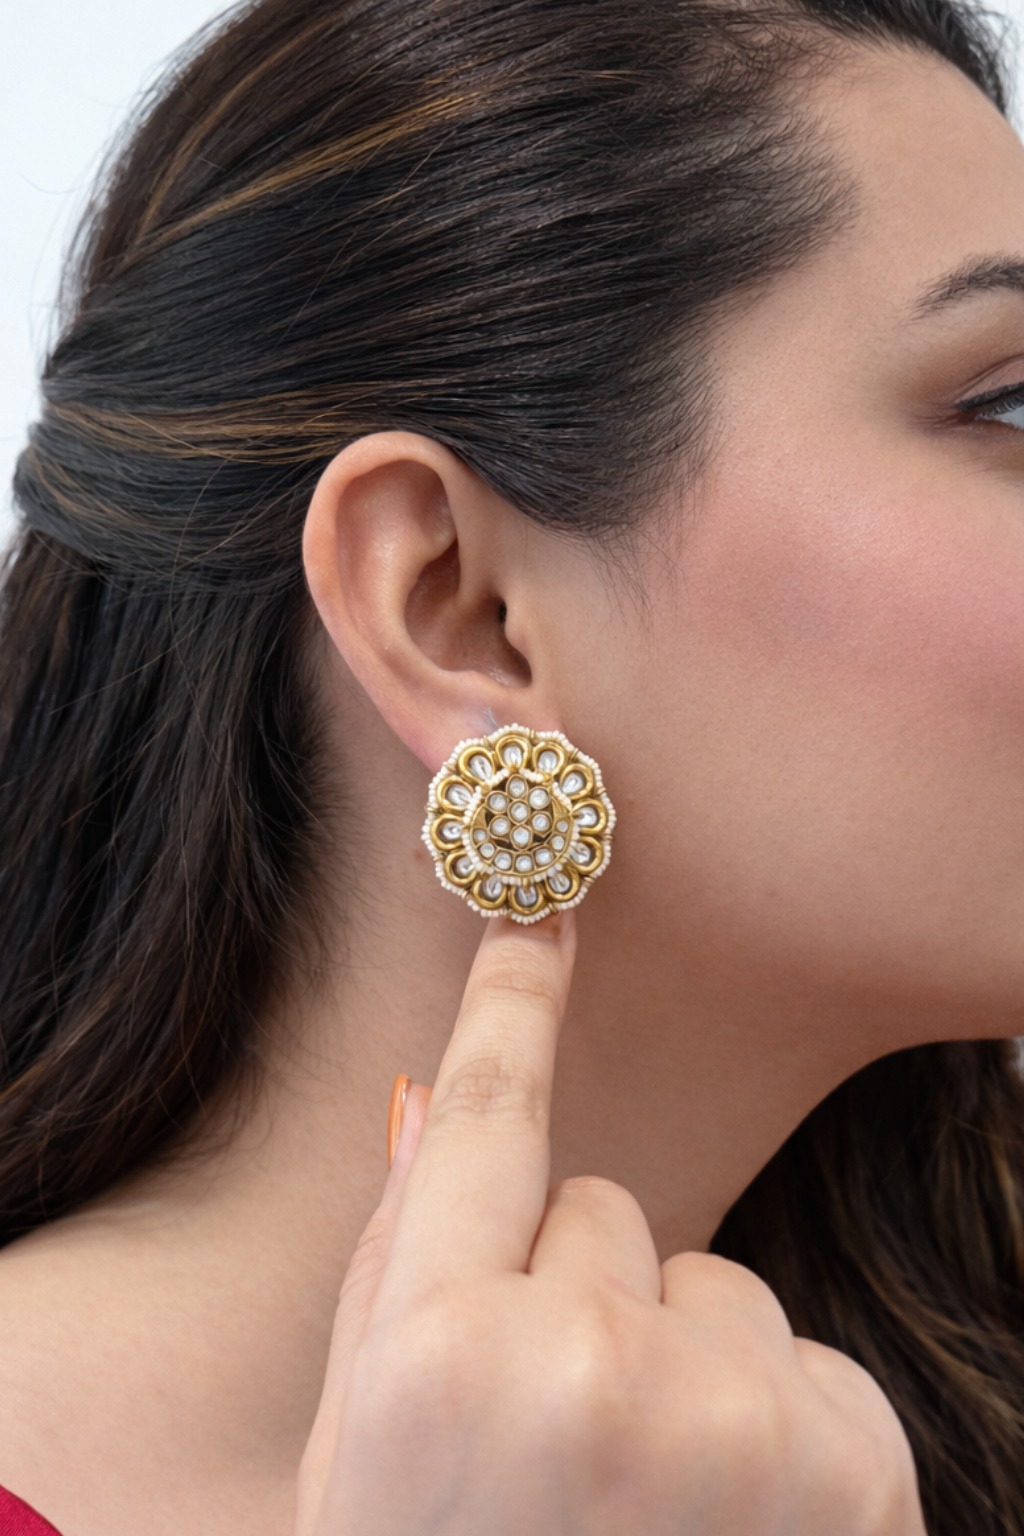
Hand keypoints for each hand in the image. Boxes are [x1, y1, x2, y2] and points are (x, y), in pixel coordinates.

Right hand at [295, 914, 925, 1535]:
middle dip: (575, 1293)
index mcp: (434, 1366)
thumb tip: (440, 1109)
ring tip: (643, 1505)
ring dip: (679, 1360)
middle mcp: (585, 1375)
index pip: (483, 1123)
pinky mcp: (849, 1468)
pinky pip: (799, 1352)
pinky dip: (770, 1420)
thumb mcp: (361, 1462)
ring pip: (711, 1277)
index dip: (511, 1001)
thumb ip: (396, 1281)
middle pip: (604, 1212)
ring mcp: (731, 1425)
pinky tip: (726, 1531)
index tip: (541, 906)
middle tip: (551, 1437)